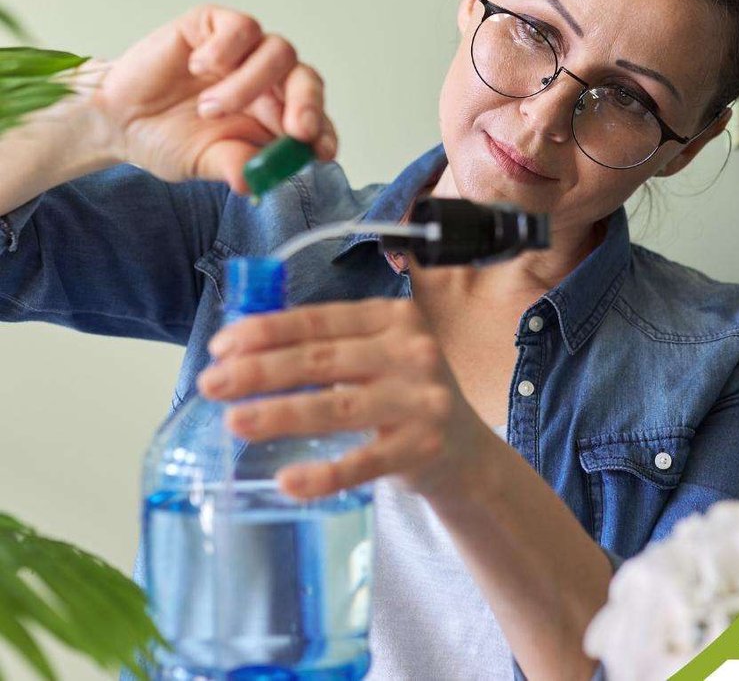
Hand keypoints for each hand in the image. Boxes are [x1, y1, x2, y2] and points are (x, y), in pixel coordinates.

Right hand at [91, 4, 337, 193]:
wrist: (118, 118)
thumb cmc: (169, 139)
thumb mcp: (204, 162)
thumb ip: (233, 165)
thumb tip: (253, 183)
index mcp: (276, 118)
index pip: (316, 122)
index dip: (324, 134)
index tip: (322, 153)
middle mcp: (268, 82)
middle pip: (307, 81)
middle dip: (308, 105)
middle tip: (296, 130)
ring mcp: (244, 52)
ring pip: (278, 52)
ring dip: (248, 84)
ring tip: (209, 108)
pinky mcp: (216, 26)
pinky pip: (241, 27)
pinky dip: (225, 49)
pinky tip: (198, 67)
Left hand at [195, 298, 489, 500]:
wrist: (467, 451)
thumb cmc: (404, 396)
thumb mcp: (379, 356)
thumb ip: (329, 346)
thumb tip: (239, 350)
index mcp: (395, 318)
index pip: (320, 319)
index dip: (266, 331)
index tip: (220, 347)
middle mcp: (413, 352)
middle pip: (322, 359)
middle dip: (260, 371)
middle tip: (210, 384)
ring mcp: (422, 400)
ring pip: (338, 406)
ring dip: (280, 413)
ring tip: (233, 422)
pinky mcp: (424, 447)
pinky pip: (364, 462)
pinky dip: (324, 473)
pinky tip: (288, 481)